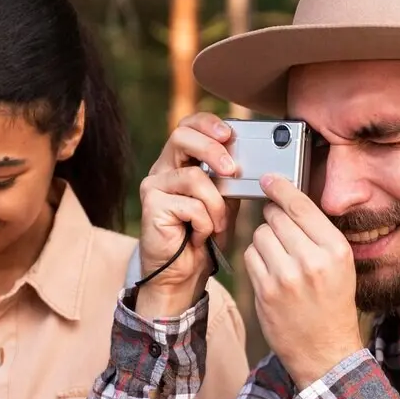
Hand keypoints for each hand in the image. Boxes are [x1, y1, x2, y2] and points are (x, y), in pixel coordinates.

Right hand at [135, 113, 239, 318]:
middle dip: (212, 150)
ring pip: (194, 178)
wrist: (182, 275)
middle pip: (182, 137)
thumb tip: (248, 158)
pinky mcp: (151, 205)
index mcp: (179, 163)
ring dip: (215, 205)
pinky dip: (204, 223)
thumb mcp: (223, 201)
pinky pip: (190, 205)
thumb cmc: (202, 237)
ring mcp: (153, 186)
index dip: (207, 123)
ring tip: (217, 225)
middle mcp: (163, 169)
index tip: (229, 132)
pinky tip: (199, 236)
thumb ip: (229, 178)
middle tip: (231, 170)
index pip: (188, 126)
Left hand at [245, 175, 364, 387]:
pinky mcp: (265, 291)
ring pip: (260, 234)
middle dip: (274, 220)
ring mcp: (286, 276)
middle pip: (277, 217)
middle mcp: (312, 260)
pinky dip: (256, 260)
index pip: (301, 205)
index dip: (282, 188)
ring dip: (264, 241)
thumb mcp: (339, 265)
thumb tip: (287, 200)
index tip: (270, 179)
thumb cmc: (332, 305)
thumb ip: (316, 233)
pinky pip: (250, 256)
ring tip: (279, 259)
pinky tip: (269, 273)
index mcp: (335, 250)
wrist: (325, 351)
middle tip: (281, 235)